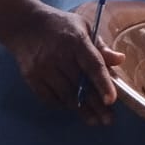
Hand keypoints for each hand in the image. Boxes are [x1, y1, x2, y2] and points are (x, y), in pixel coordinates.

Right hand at [0, 3, 124, 124]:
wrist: (24, 25)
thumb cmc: (61, 25)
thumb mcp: (84, 27)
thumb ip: (100, 47)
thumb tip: (120, 60)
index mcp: (76, 41)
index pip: (93, 65)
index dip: (103, 84)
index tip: (111, 101)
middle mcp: (59, 56)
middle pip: (81, 86)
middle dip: (96, 105)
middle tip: (108, 120)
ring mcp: (43, 68)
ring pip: (65, 95)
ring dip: (81, 110)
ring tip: (94, 120)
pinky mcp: (31, 77)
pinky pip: (49, 98)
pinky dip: (62, 105)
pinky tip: (73, 109)